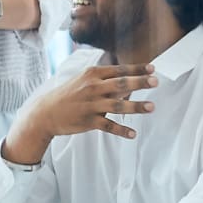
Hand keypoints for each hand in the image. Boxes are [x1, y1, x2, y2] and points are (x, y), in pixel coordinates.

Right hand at [5, 64, 156, 163]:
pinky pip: (108, 126)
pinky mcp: (88, 121)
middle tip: (156, 81)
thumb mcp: (83, 80)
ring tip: (152, 107)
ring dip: (136, 107)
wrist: (46, 112)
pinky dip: (121, 130)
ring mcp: (91, 105)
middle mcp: (93, 88)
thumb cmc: (68, 95)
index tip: (152, 68)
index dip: (137, 69)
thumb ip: (104, 80)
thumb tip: (127, 83)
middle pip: (120, 84)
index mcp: (92, 75)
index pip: (119, 70)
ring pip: (117, 106)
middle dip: (140, 82)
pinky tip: (133, 134)